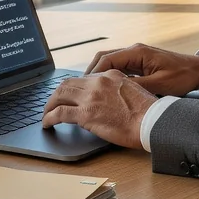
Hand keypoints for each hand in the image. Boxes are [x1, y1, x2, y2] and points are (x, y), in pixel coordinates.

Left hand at [42, 70, 156, 148]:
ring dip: (50, 104)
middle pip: (68, 83)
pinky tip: (47, 123)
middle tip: (53, 103)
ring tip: (46, 113)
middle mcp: (98, 82)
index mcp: (110, 75)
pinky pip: (60, 113)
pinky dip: (49, 117)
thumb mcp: (134, 91)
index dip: (74, 87)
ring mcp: (90, 97)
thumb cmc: (148, 112)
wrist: (151, 121)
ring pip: (60, 95)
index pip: (85, 78)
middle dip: (57, 93)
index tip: (70, 95)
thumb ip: (118, 91)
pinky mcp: (85, 113)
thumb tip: (110, 100)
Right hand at [85, 44, 198, 96]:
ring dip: (99, 74)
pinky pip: (118, 67)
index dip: (93, 73)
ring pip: (109, 62)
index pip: (106, 59)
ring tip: (90, 90)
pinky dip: (109, 76)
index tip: (84, 86)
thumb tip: (115, 92)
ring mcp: (136, 55)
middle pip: (104, 58)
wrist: (198, 70)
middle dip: (91, 73)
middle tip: (81, 89)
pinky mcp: (140, 62)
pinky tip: (105, 89)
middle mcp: (134, 50)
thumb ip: (137, 86)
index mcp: (137, 52)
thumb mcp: (160, 85)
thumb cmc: (182, 76)